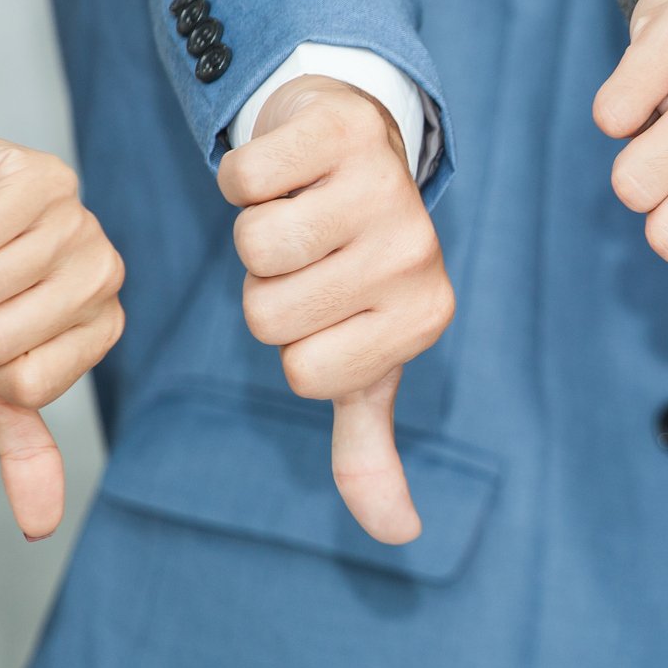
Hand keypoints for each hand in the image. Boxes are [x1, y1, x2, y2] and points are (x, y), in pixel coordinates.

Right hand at [219, 74, 450, 543]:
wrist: (361, 148)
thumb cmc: (352, 267)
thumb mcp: (365, 361)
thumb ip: (370, 448)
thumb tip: (398, 536)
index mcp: (423, 319)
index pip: (302, 373)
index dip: (291, 342)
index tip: (326, 304)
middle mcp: (416, 256)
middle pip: (268, 313)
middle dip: (268, 287)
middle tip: (311, 254)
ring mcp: (385, 189)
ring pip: (253, 247)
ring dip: (254, 230)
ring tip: (300, 212)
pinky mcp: (343, 131)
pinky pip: (244, 178)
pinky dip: (244, 175)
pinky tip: (288, 169)